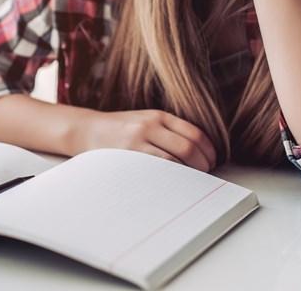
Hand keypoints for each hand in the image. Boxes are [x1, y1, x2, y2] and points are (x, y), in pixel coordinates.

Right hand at [74, 109, 216, 171]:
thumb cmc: (120, 129)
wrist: (87, 130)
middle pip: (189, 148)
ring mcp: (138, 141)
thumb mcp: (145, 120)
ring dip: (188, 175)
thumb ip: (169, 131)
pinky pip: (156, 171)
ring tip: (191, 182)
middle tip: (205, 174)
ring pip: (175, 161)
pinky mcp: (128, 156)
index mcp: (158, 116)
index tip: (212, 161)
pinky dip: (170, 179)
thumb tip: (199, 153)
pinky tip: (173, 185)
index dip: (209, 151)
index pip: (195, 133)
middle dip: (203, 165)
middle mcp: (150, 125)